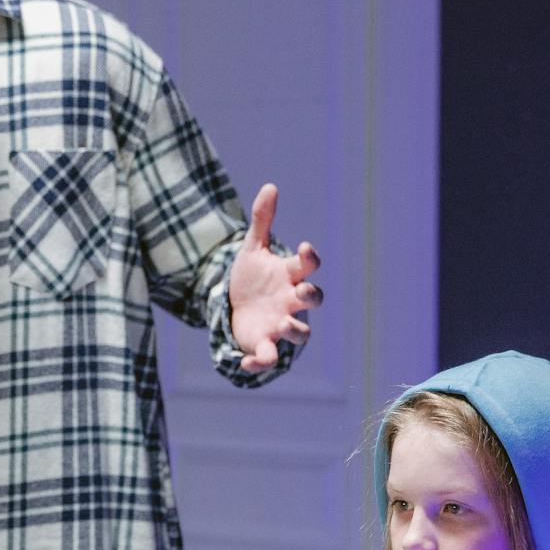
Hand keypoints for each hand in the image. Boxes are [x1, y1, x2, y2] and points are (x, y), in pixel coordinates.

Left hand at [228, 183, 321, 370]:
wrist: (237, 307)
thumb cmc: (253, 277)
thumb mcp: (253, 249)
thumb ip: (262, 221)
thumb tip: (270, 187)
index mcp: (289, 276)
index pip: (308, 267)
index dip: (310, 258)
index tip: (305, 248)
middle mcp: (290, 301)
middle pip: (312, 299)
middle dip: (311, 295)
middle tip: (302, 291)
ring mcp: (280, 324)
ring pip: (299, 333)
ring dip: (294, 330)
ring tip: (282, 325)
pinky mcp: (265, 344)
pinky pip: (269, 357)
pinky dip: (261, 361)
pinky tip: (245, 362)